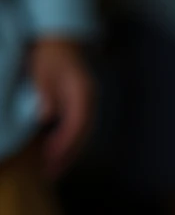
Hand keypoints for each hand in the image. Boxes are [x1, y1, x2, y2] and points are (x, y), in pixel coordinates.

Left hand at [29, 38, 93, 176]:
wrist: (61, 41)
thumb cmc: (50, 54)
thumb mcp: (44, 69)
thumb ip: (46, 91)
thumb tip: (46, 115)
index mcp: (83, 95)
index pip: (76, 126)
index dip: (63, 145)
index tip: (50, 159)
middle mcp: (89, 104)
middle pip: (81, 136)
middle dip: (67, 156)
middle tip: (51, 173)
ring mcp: (87, 107)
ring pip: (81, 136)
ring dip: (68, 153)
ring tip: (53, 168)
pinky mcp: (81, 108)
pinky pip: (77, 130)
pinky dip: (67, 143)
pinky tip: (56, 152)